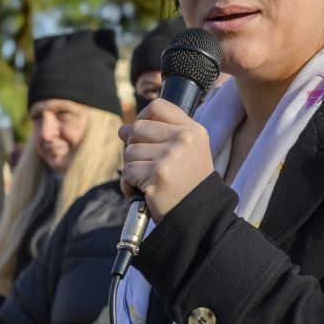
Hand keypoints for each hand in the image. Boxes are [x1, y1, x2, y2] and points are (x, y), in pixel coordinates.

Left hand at [119, 98, 212, 221]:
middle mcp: (184, 139)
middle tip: (147, 166)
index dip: (143, 117)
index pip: (158, 107)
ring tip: (149, 180)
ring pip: (129, 151)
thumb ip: (156, 135)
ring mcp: (170, 156)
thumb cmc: (189, 185)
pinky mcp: (157, 174)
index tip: (143, 135)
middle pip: (137, 128)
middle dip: (134, 148)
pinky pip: (127, 171)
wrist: (200, 216)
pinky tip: (143, 191)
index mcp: (193, 130)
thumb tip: (122, 129)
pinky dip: (128, 184)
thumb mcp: (184, 153)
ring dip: (132, 168)